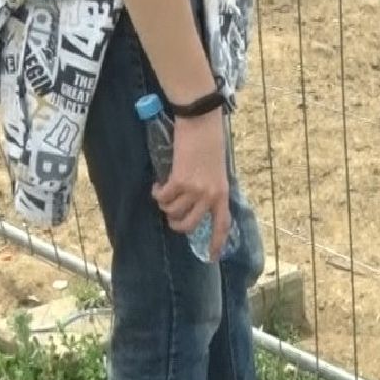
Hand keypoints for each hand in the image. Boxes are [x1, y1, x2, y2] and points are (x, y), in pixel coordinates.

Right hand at [152, 112, 230, 256]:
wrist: (201, 122)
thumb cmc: (210, 142)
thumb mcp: (217, 170)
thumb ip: (210, 188)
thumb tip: (196, 202)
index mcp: (222, 193)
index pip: (222, 224)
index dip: (216, 242)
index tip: (211, 257)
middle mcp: (210, 196)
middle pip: (189, 225)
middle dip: (175, 223)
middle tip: (171, 214)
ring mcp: (195, 190)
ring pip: (172, 212)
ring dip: (165, 205)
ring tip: (165, 193)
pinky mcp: (179, 181)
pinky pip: (162, 198)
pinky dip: (157, 192)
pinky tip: (159, 184)